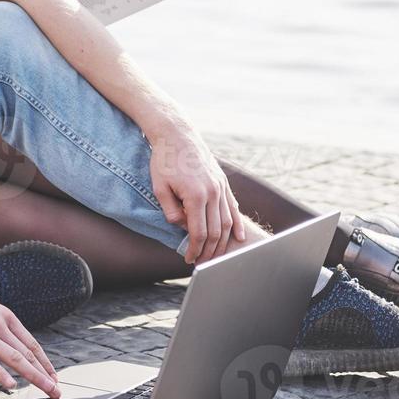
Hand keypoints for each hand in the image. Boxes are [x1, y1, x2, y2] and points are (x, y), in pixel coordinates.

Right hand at [0, 269, 60, 397]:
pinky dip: (2, 375)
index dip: (45, 362)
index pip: (31, 343)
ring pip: (15, 358)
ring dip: (33, 376)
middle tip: (56, 390)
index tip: (53, 376)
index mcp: (5, 316)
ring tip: (45, 389)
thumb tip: (8, 343)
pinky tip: (11, 385)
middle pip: (28, 354)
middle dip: (44, 374)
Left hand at [148, 125, 245, 263]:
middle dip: (210, 251)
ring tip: (216, 255)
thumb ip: (170, 211)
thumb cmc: (164, 161)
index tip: (190, 260)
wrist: (177, 135)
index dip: (195, 249)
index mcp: (195, 196)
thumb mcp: (159, 187)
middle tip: (202, 263)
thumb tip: (182, 228)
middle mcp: (212, 192)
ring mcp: (220, 187)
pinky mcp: (223, 182)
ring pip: (228, 222)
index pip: (199, 232)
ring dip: (223, 242)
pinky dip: (237, 224)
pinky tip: (239, 237)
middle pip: (216, 231)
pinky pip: (234, 207)